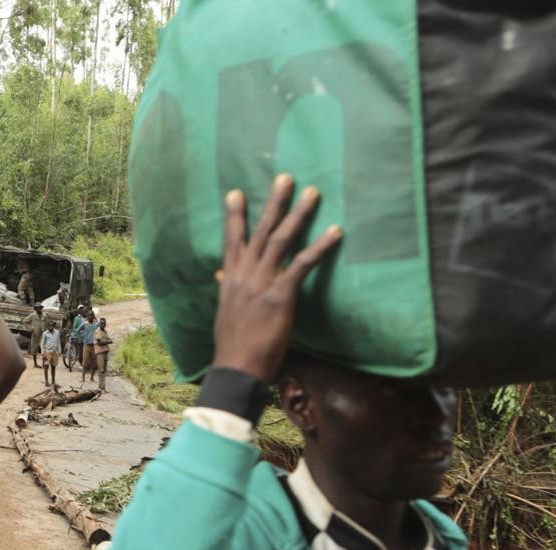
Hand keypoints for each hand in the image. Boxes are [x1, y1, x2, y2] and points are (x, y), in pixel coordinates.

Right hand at [212, 175, 341, 383]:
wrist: (237, 366)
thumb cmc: (232, 345)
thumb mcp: (224, 311)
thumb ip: (226, 289)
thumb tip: (220, 275)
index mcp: (230, 279)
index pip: (232, 240)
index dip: (235, 216)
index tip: (236, 192)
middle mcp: (245, 273)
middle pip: (261, 230)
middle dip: (274, 202)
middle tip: (285, 177)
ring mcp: (263, 281)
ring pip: (282, 239)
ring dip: (298, 213)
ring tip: (312, 193)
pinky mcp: (282, 293)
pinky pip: (304, 263)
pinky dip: (321, 246)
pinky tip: (335, 231)